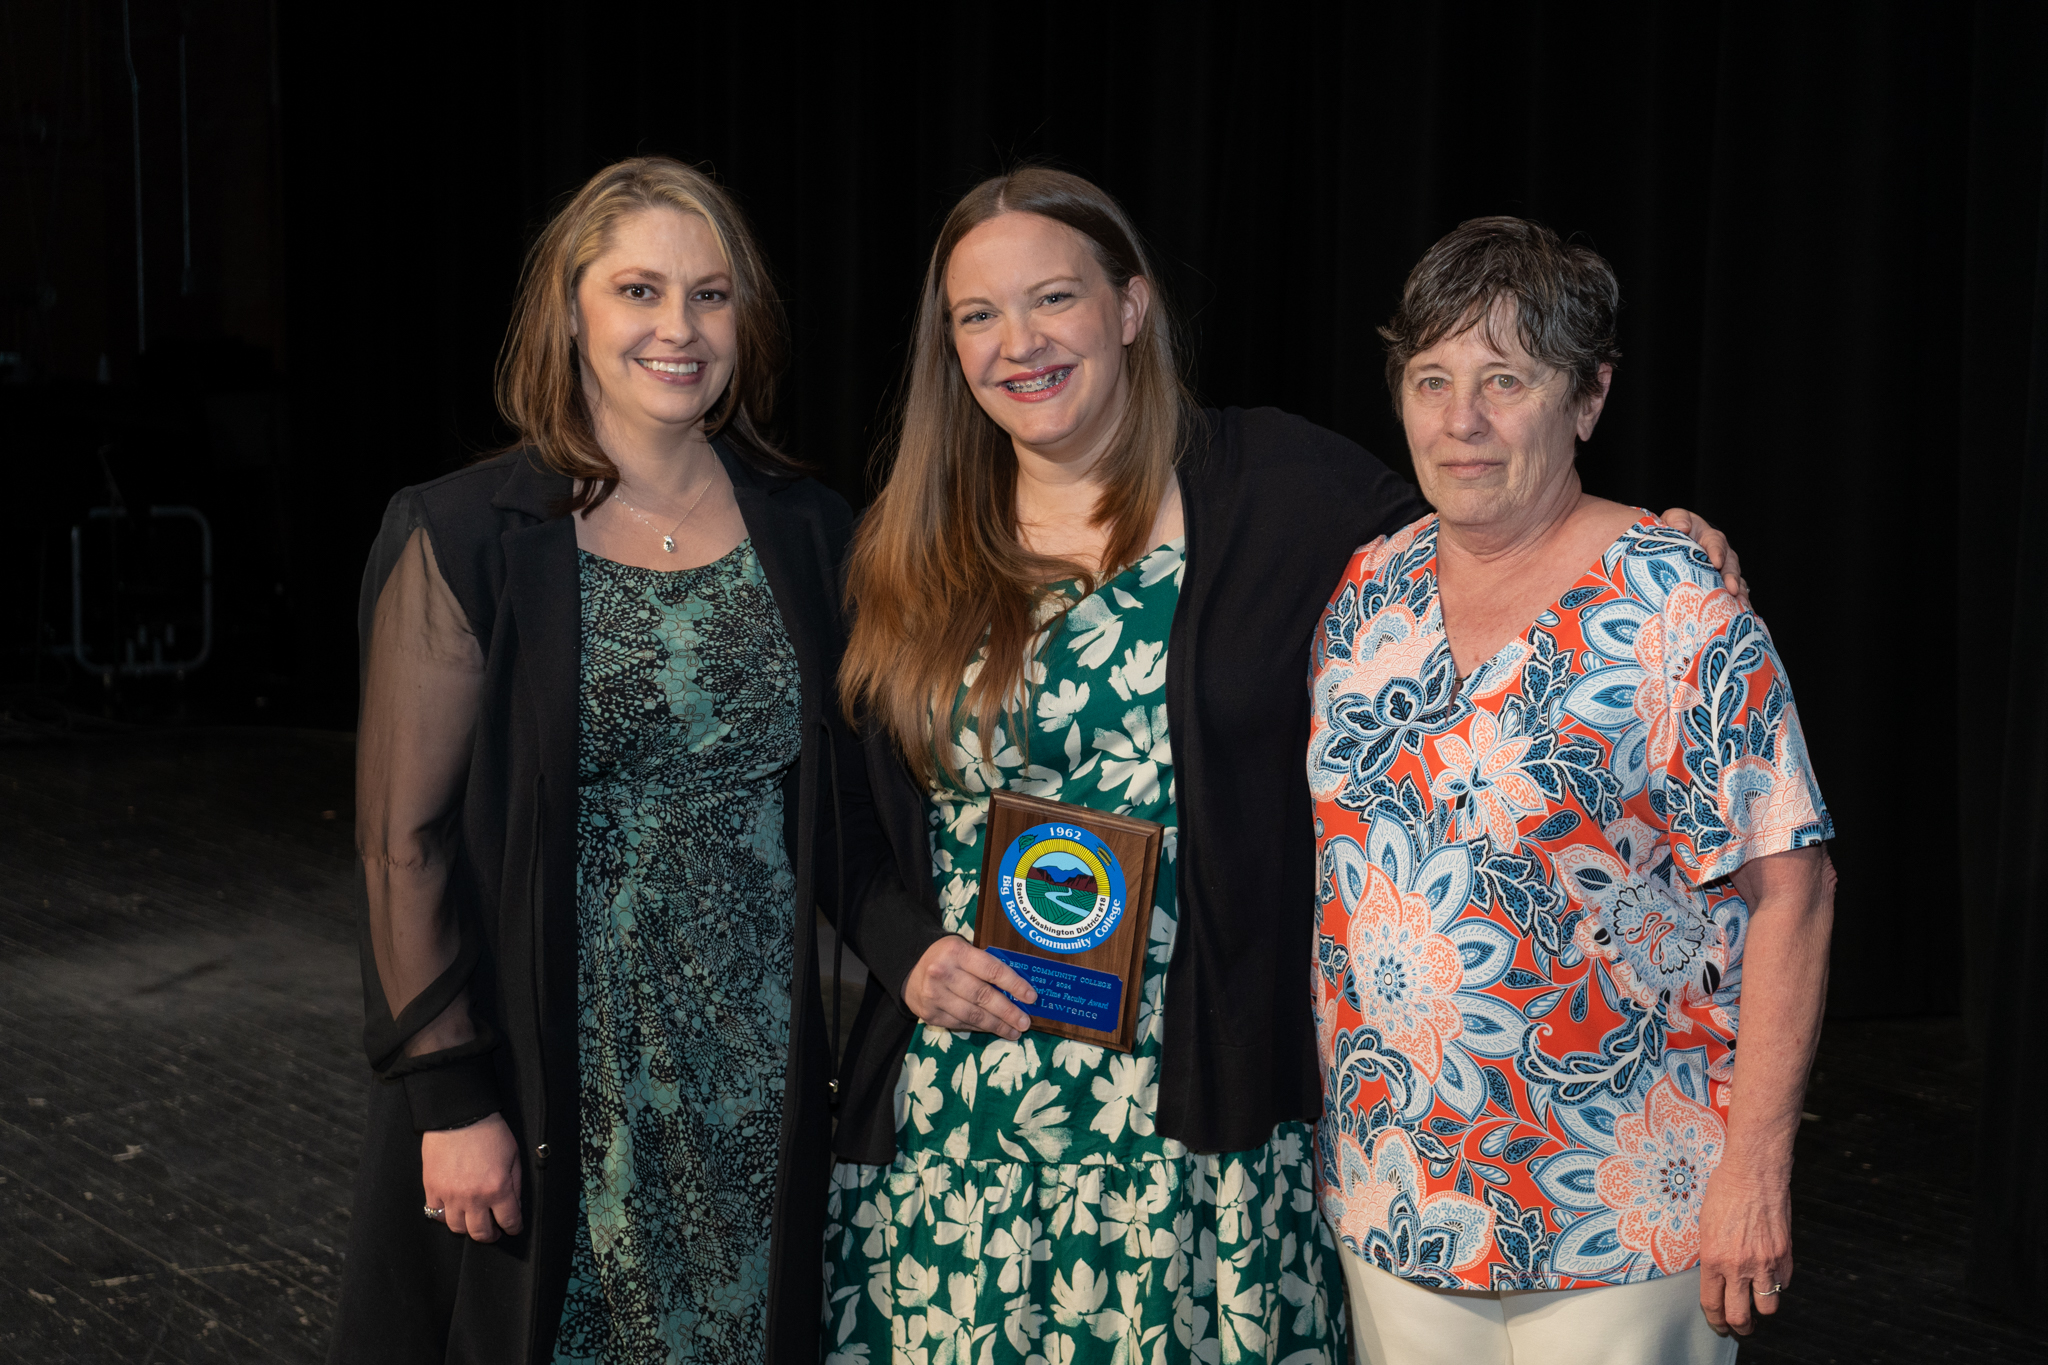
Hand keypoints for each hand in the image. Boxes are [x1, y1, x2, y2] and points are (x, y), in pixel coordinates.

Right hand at [422, 1112, 522, 1241]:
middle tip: (493, 1232)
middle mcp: (473, 1198)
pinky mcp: (432, 1188)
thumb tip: (514, 1204)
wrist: (459, 1116)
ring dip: (467, 1228)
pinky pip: (436, 1214)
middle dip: (490, 1236)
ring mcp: (450, 1195)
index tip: (513, 1228)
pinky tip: (453, 1211)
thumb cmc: (489, 1131)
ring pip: (457, 1228)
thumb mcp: (514, 1155)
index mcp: (497, 1189)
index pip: (509, 1220)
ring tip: (473, 1221)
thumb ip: (515, 1183)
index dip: (514, 1228)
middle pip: (480, 1232)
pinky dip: (445, 1216)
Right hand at [903, 935, 1036, 1038]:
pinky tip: (993, 1029)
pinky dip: (980, 1028)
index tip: (1031, 997)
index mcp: (957, 952)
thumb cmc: (946, 956)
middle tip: (1025, 1022)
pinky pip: (961, 1024)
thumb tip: (1018, 989)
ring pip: (973, 1015)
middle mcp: (943, 974)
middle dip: (1008, 1012)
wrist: (908, 966)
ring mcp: (934, 996)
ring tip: (1014, 1031)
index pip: (992, 970)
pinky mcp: (930, 1014)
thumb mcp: (964, 950)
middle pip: (983, 997)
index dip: (1014, 985)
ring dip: (997, 1025)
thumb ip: (986, 965)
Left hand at [1659, 508, 1748, 607]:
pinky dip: (1736, 604)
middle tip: (1732, 588)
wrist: (1673, 546)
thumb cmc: (1674, 531)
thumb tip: (1683, 527)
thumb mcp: (1673, 520)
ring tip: (1739, 604)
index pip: (1715, 542)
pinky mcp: (1720, 586)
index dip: (1717, 552)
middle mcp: (1721, 555)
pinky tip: (1739, 613)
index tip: (1716, 562)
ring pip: (1735, 581)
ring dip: (1739, 593)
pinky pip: (1732, 595)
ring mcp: (1722, 572)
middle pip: (1730, 565)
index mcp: (1709, 538)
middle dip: (1732, 577)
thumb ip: (1677, 519)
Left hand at [1696, 1164, 1792, 1335]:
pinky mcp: (1785, 1256)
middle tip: (1738, 1327)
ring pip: (1767, 1306)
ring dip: (1761, 1309)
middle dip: (1739, 1327)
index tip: (1718, 1324)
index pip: (1713, 1304)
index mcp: (1713, 1258)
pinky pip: (1783, 1283)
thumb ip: (1711, 1256)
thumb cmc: (1725, 1191)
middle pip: (1740, 1316)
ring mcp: (1765, 1262)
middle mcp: (1739, 1265)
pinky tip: (1769, 1276)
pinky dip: (1777, 1284)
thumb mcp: (1705, 1226)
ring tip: (1756, 1305)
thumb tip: (1716, 1277)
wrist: (1754, 1173)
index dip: (1715, 1320)